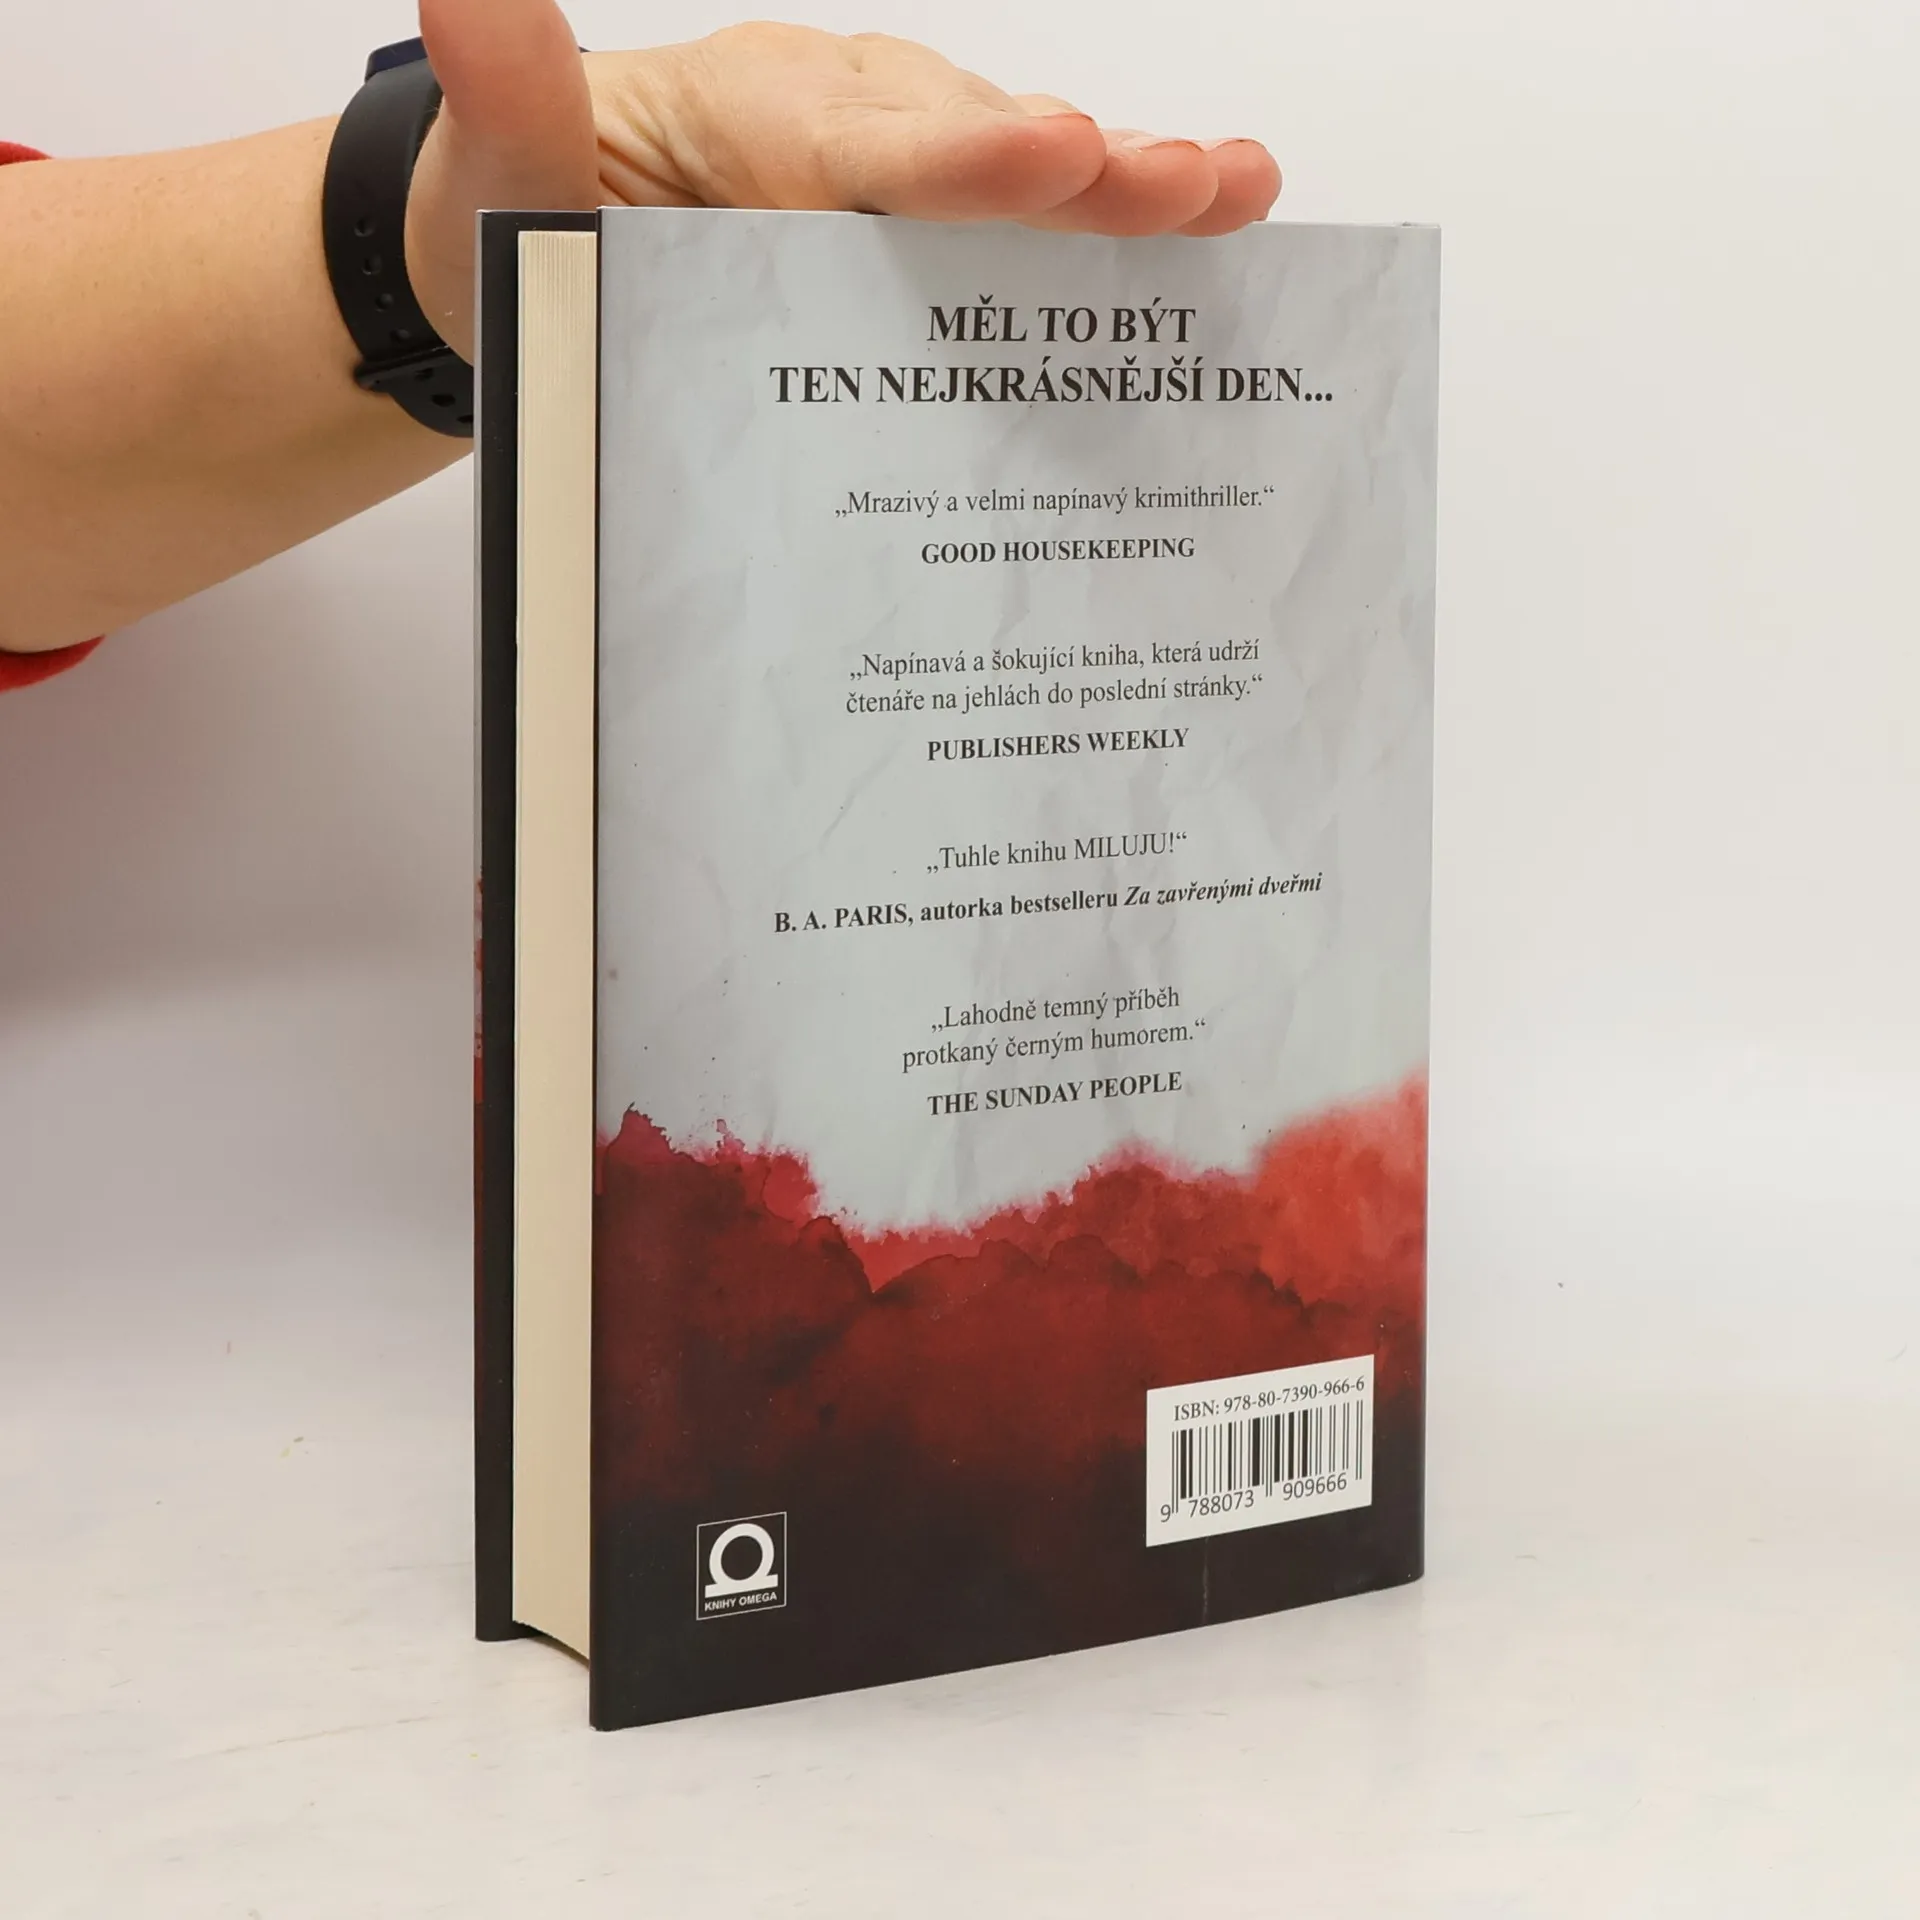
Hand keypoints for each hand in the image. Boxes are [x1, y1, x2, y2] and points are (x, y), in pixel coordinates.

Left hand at [408, 0, 1280, 358]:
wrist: (550, 230)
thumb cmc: (532, 210)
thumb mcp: (499, 172)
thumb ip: (510, 103)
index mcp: (754, 122)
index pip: (871, 148)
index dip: (966, 160)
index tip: (1052, 155)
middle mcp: (848, 126)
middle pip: (981, 150)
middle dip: (1093, 173)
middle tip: (1195, 186)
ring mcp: (900, 169)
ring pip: (1021, 175)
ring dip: (1131, 191)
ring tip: (1234, 195)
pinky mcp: (927, 216)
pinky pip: (1023, 220)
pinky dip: (1110, 231)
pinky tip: (1203, 237)